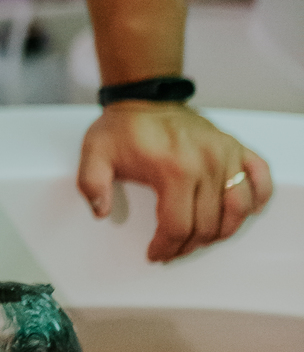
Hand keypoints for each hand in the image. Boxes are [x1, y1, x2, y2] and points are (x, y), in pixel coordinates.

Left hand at [78, 103, 271, 261]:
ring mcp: (225, 154)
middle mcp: (206, 162)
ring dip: (222, 231)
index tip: (156, 254)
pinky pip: (260, 179)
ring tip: (200, 237)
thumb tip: (101, 212)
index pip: (178, 226)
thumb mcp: (95, 153)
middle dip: (189, 246)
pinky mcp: (236, 147)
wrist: (145, 97)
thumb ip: (91, 184)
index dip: (166, 247)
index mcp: (173, 168)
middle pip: (208, 225)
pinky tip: (241, 211)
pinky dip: (257, 199)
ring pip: (238, 209)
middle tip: (174, 249)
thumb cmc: (123, 128)